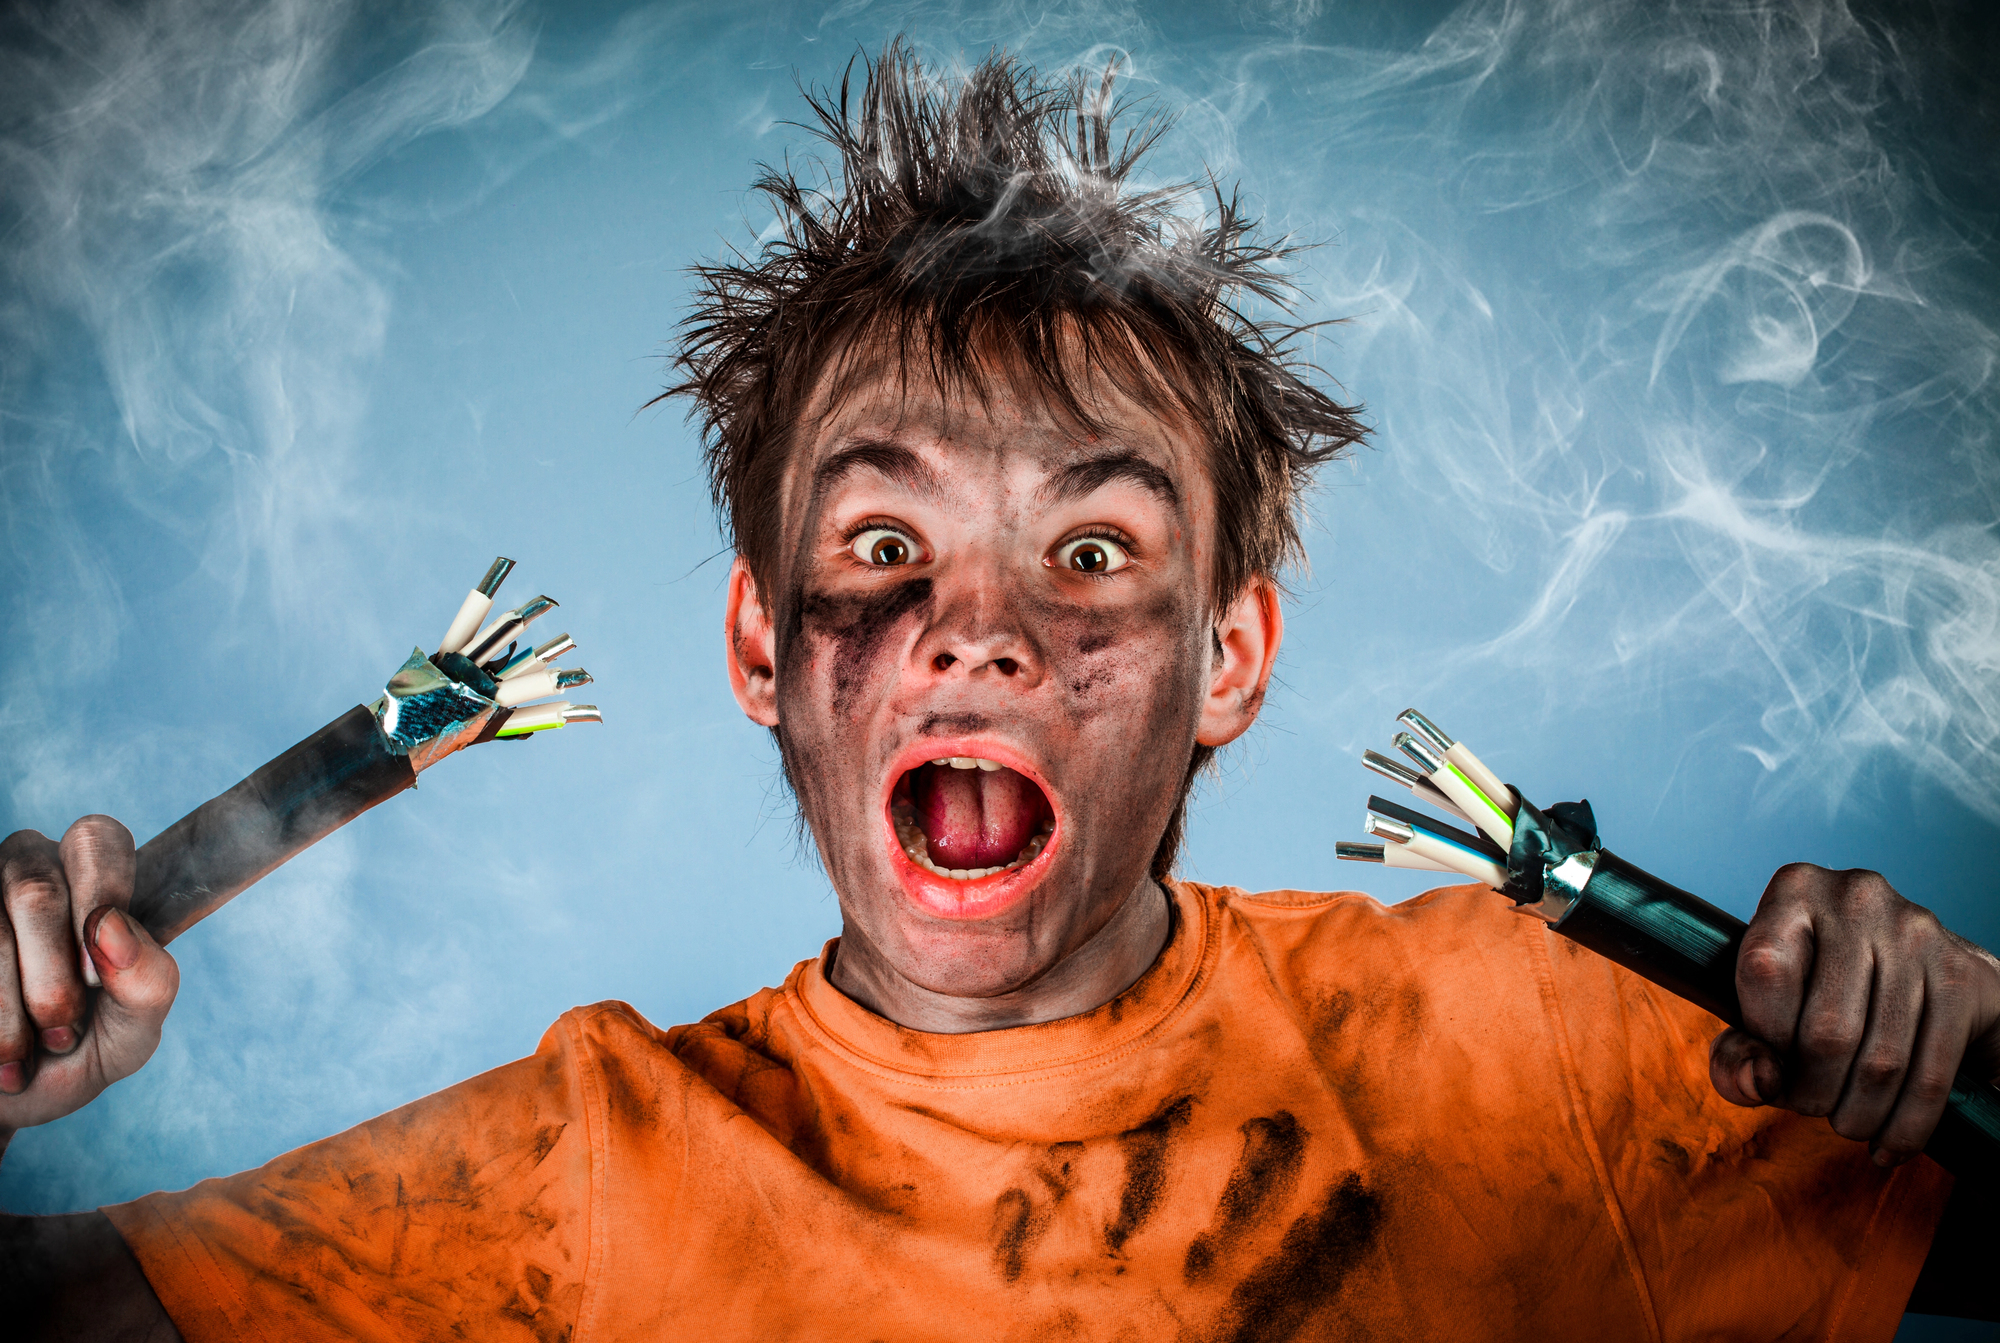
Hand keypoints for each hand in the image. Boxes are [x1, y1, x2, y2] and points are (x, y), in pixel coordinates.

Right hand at [0, 818, 178, 1140]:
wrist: (15, 1100)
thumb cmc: (85, 1047)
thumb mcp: (135, 1028)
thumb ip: (149, 981)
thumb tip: (110, 927)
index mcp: (95, 879)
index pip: (97, 839)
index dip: (100, 896)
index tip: (97, 976)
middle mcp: (31, 872)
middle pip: (35, 890)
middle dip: (51, 974)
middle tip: (64, 1028)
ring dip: (14, 1008)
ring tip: (31, 1053)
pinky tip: (0, 1054)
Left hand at [1710, 863, 1999, 1165]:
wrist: (1920, 981)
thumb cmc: (1819, 996)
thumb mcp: (1763, 1014)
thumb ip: (1737, 1054)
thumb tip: (1759, 1081)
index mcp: (1795, 889)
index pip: (1764, 972)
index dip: (1765, 1039)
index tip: (1772, 1069)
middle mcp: (1859, 896)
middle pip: (1827, 1029)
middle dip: (1813, 1091)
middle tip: (1811, 1107)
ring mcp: (1919, 932)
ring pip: (1882, 1059)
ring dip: (1858, 1115)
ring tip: (1847, 1125)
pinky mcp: (1966, 976)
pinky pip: (1931, 1073)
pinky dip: (1904, 1127)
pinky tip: (1886, 1147)